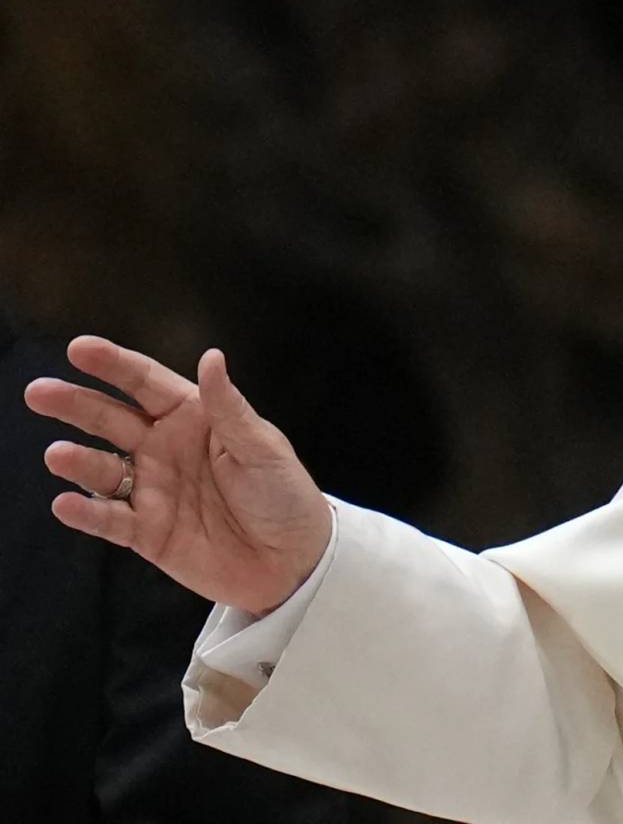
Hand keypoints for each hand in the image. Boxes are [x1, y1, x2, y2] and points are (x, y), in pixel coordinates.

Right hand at [24, 337, 332, 615]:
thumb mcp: (262, 446)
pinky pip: (110, 520)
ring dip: (78, 462)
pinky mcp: (147, 533)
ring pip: (104, 470)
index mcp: (195, 418)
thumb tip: (211, 357)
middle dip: (76, 404)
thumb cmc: (285, 495)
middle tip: (39, 391)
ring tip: (57, 454)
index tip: (78, 348)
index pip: (147, 384)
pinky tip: (67, 504)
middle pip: (112, 420)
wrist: (294, 561)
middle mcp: (166, 448)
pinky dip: (87, 513)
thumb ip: (229, 407)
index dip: (113, 365)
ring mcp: (153, 490)